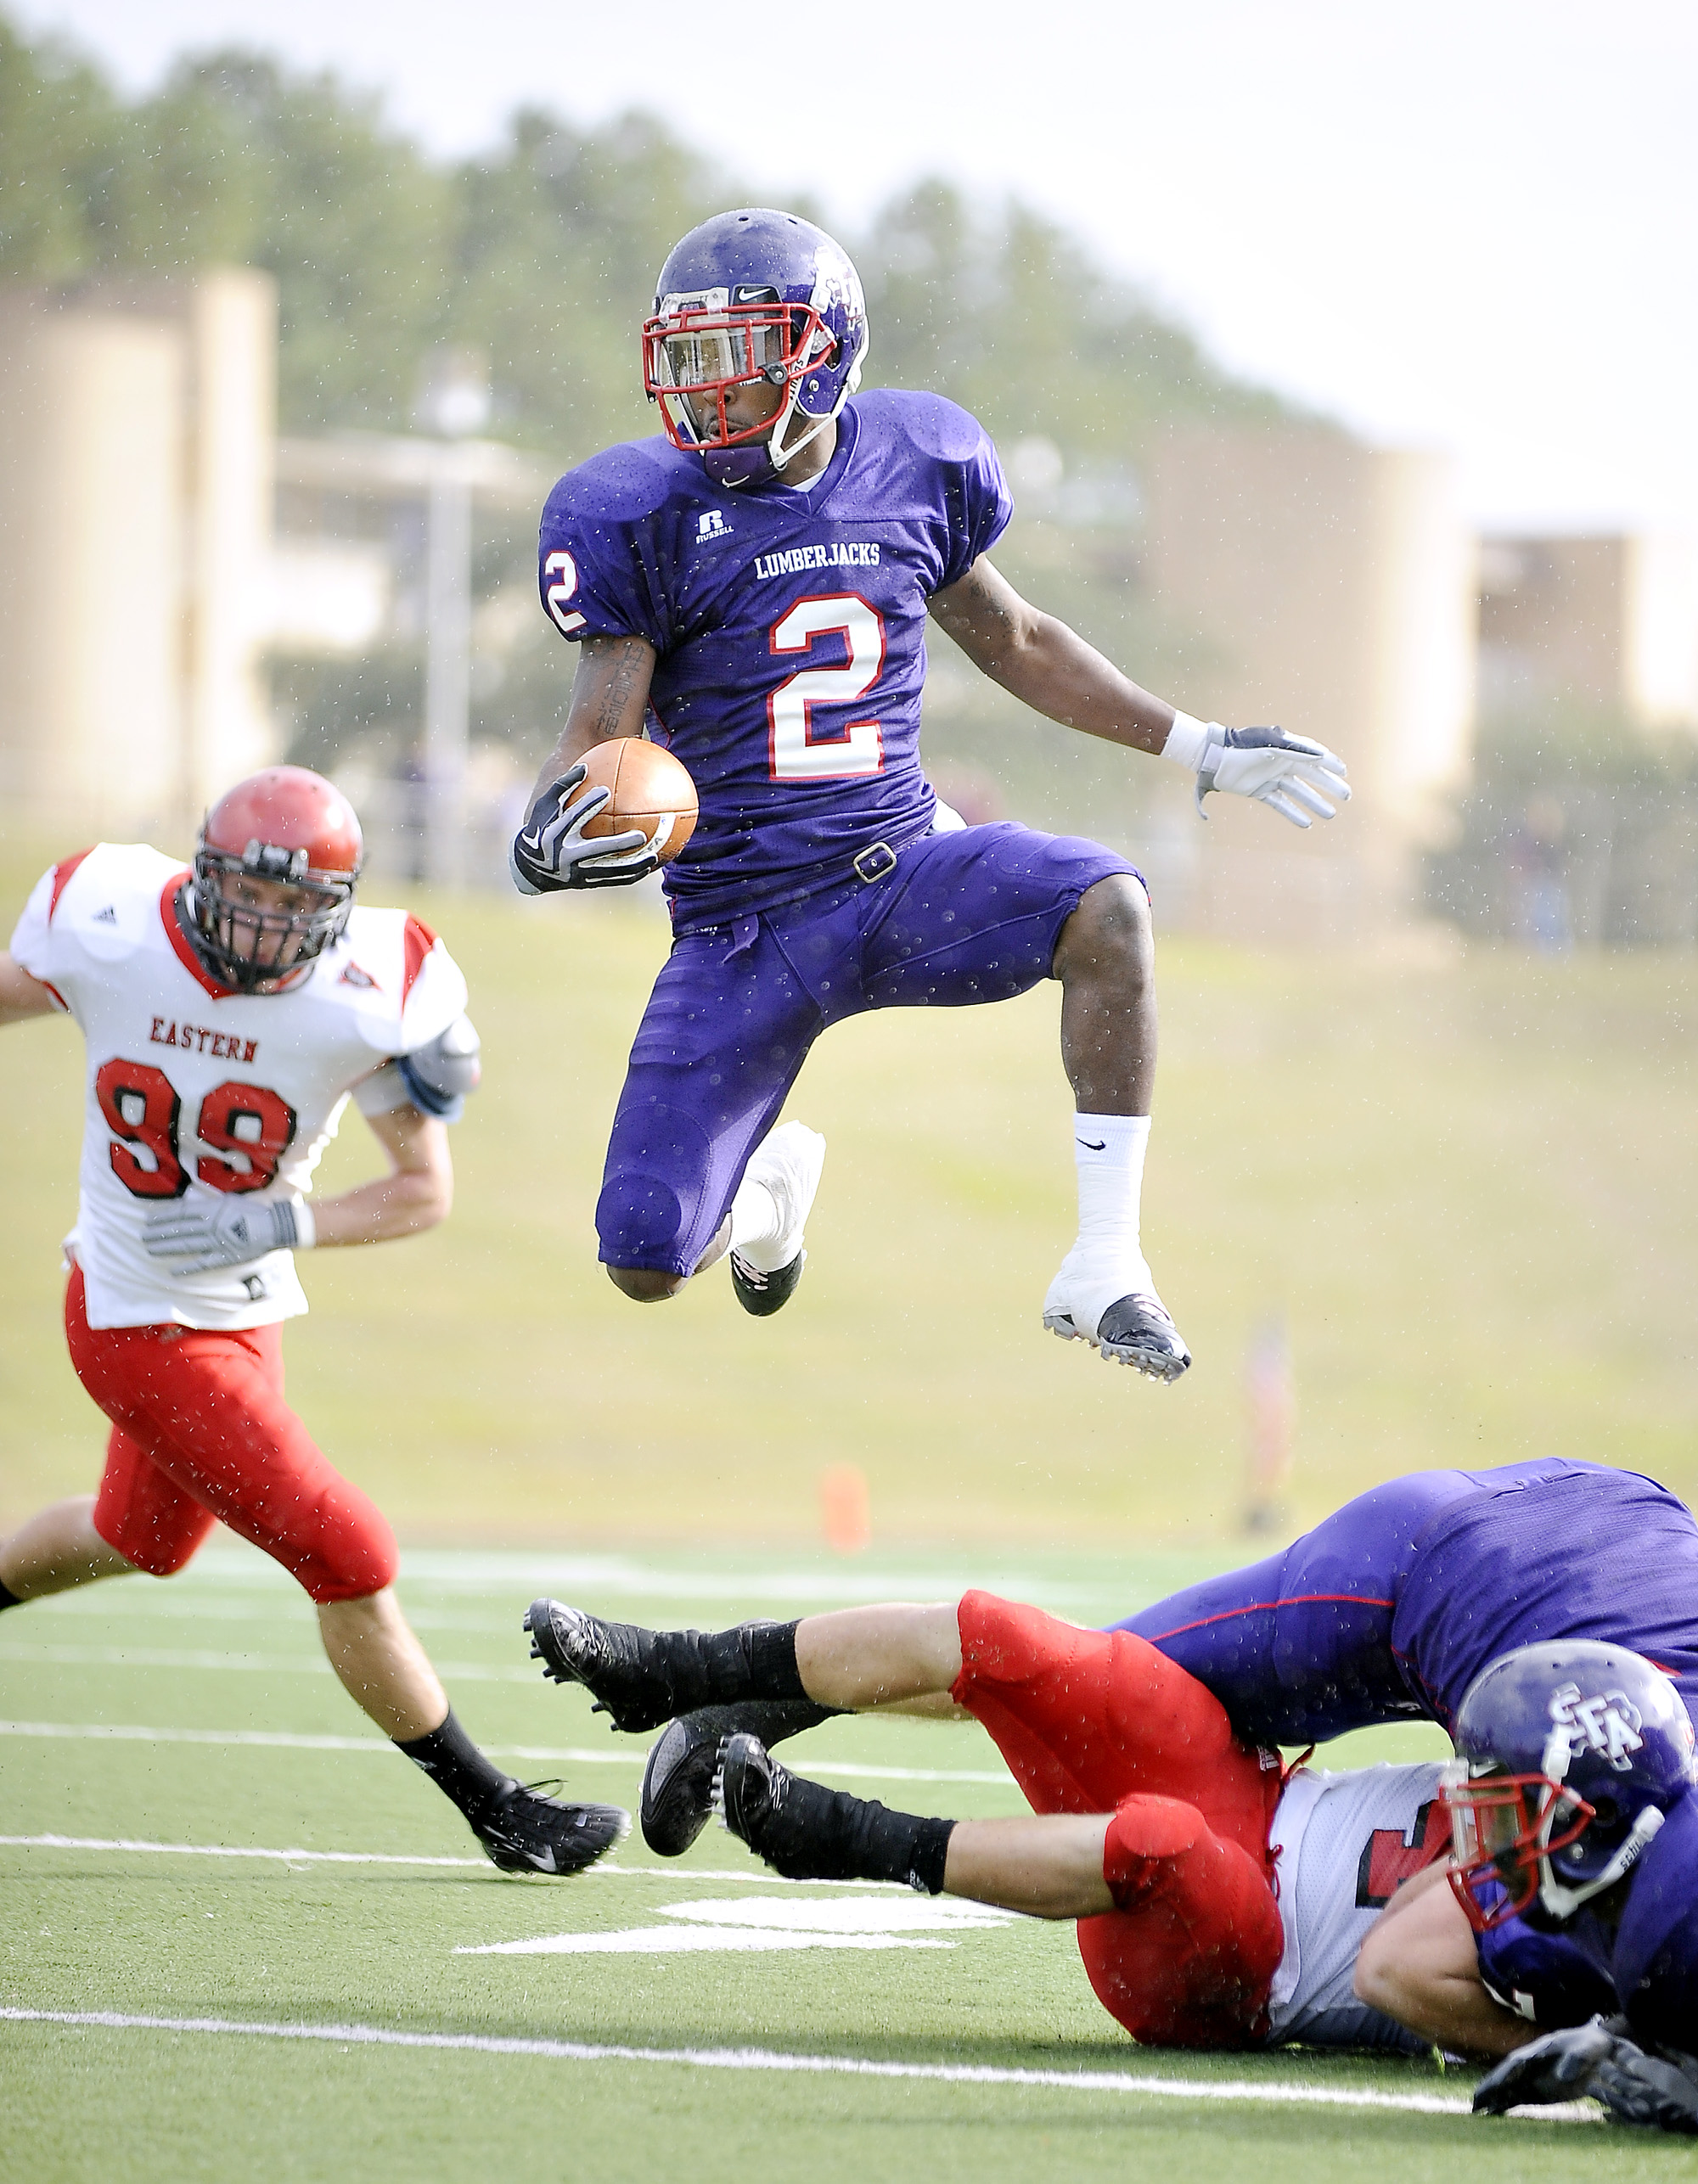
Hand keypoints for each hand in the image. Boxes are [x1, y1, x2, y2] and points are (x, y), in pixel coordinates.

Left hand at [142, 1197, 307, 1272]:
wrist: (278, 1225)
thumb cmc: (256, 1208)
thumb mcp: (231, 1199)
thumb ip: (210, 1202)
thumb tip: (189, 1201)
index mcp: (213, 1208)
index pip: (181, 1213)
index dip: (163, 1217)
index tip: (148, 1219)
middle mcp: (212, 1225)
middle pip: (179, 1229)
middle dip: (159, 1233)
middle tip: (142, 1236)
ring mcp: (218, 1242)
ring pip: (187, 1245)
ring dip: (167, 1248)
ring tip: (150, 1249)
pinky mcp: (227, 1256)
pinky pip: (204, 1264)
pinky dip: (188, 1268)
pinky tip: (174, 1271)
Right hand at [510, 764, 659, 892]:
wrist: (531, 868)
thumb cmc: (542, 827)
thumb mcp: (545, 806)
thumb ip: (563, 786)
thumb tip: (585, 766)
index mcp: (555, 834)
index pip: (572, 818)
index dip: (587, 805)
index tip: (605, 791)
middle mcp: (566, 856)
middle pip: (596, 851)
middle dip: (618, 845)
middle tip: (641, 836)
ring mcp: (578, 873)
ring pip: (609, 872)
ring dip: (633, 866)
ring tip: (654, 857)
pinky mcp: (587, 883)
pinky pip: (613, 880)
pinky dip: (631, 875)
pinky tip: (649, 867)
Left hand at [1196, 726, 1350, 828]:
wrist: (1214, 755)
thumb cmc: (1242, 744)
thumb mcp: (1271, 743)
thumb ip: (1295, 749)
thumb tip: (1321, 755)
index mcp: (1287, 749)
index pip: (1314, 757)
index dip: (1331, 764)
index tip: (1345, 772)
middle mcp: (1281, 763)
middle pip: (1311, 776)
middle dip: (1329, 786)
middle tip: (1347, 796)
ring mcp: (1270, 778)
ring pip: (1298, 792)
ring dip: (1315, 803)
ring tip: (1331, 814)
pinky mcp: (1258, 791)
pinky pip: (1279, 803)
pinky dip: (1292, 813)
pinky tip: (1306, 824)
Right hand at [1473, 2018, 1616, 2111]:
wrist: (1601, 2051)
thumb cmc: (1593, 2046)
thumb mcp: (1589, 2049)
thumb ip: (1577, 2059)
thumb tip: (1561, 2076)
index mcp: (1539, 2051)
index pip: (1517, 2063)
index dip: (1504, 2074)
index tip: (1493, 2086)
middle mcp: (1532, 2064)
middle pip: (1507, 2075)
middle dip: (1490, 2088)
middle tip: (1475, 2102)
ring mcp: (1535, 2077)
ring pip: (1510, 2088)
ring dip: (1494, 2098)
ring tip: (1478, 2111)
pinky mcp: (1542, 2090)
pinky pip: (1520, 2098)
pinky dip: (1507, 2105)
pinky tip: (1495, 2113)